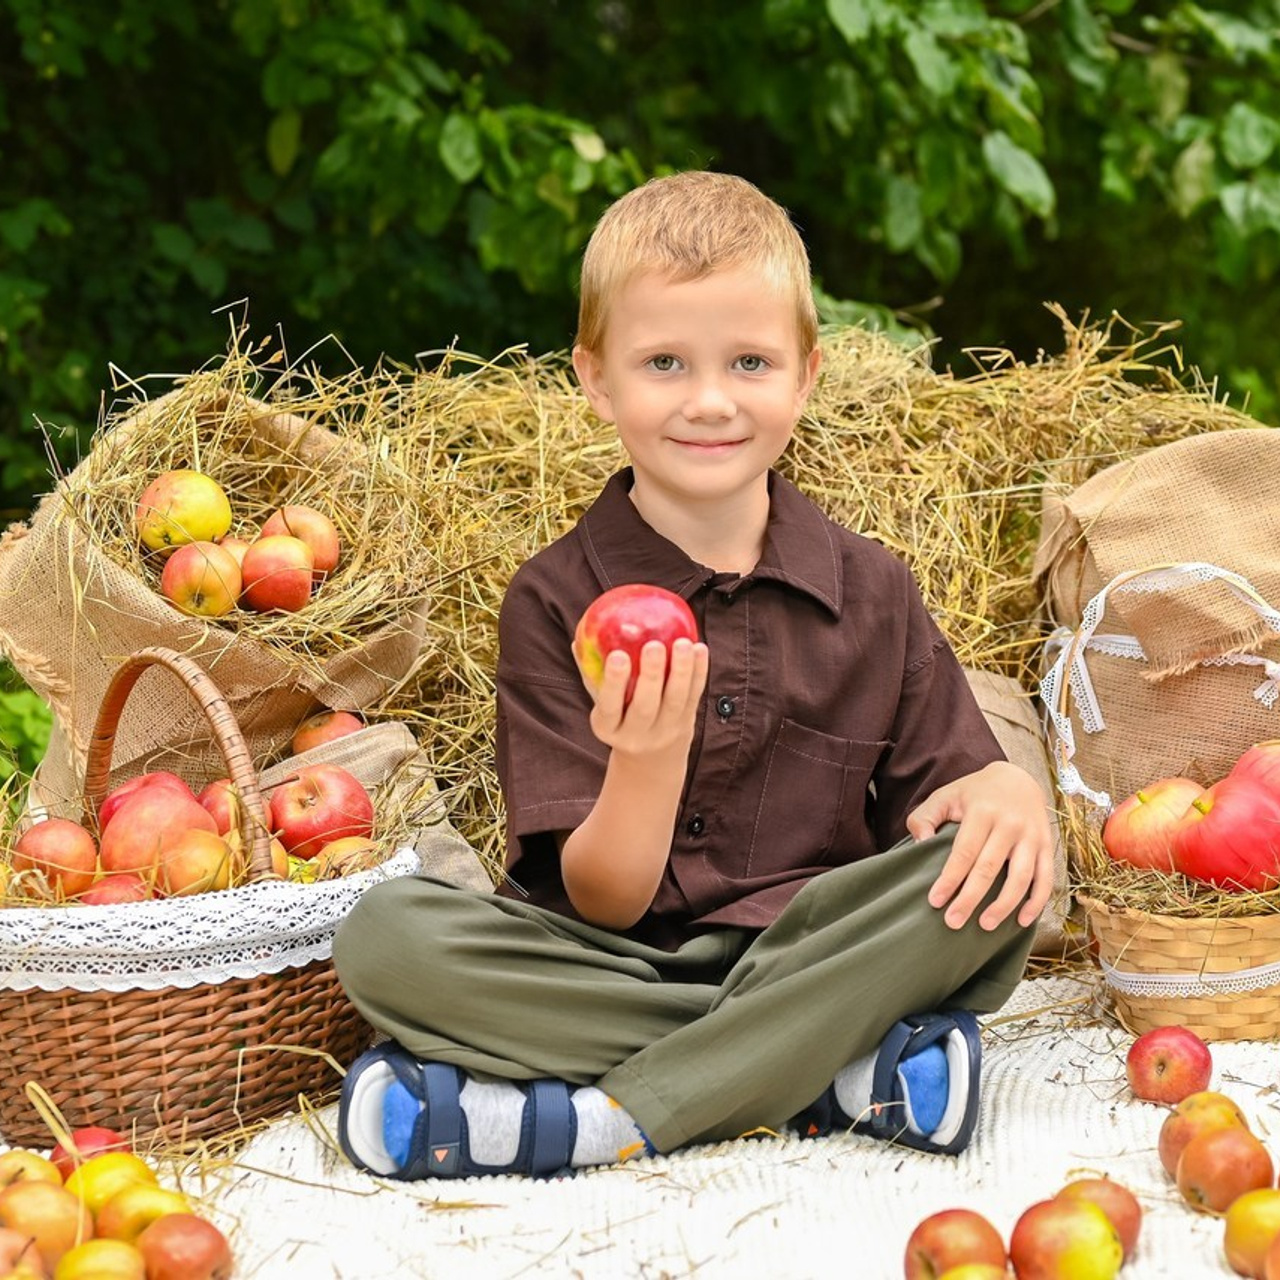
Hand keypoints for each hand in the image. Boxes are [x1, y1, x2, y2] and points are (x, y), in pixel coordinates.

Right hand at [579, 637, 708, 758]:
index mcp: (608, 728)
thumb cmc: (619, 717)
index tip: (618, 655)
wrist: (651, 758)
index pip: (610, 707)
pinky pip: (694, 696)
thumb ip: (592, 674)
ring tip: (682, 643)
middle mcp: (637, 735)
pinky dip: (699, 672)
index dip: (614, 683)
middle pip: (645, 706)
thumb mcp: (602, 703)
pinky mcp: (687, 723)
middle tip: (654, 645)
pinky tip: (700, 649)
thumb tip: (579, 638)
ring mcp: (664, 731)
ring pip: (675, 701)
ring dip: (681, 670)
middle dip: (651, 675)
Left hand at [907, 761, 1054, 931]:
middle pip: (990, 868)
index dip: (950, 879)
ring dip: (1004, 905)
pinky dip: (1037, 902)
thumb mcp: (944, 795)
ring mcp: (1032, 836)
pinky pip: (1046, 878)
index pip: (964, 852)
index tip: (935, 901)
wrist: (1017, 778)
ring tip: (985, 925)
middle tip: (953, 922)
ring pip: (1021, 877)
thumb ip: (924, 817)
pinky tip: (1022, 921)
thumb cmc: (974, 793)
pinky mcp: (1047, 845)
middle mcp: (1010, 824)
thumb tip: (921, 845)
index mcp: (983, 811)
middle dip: (971, 898)